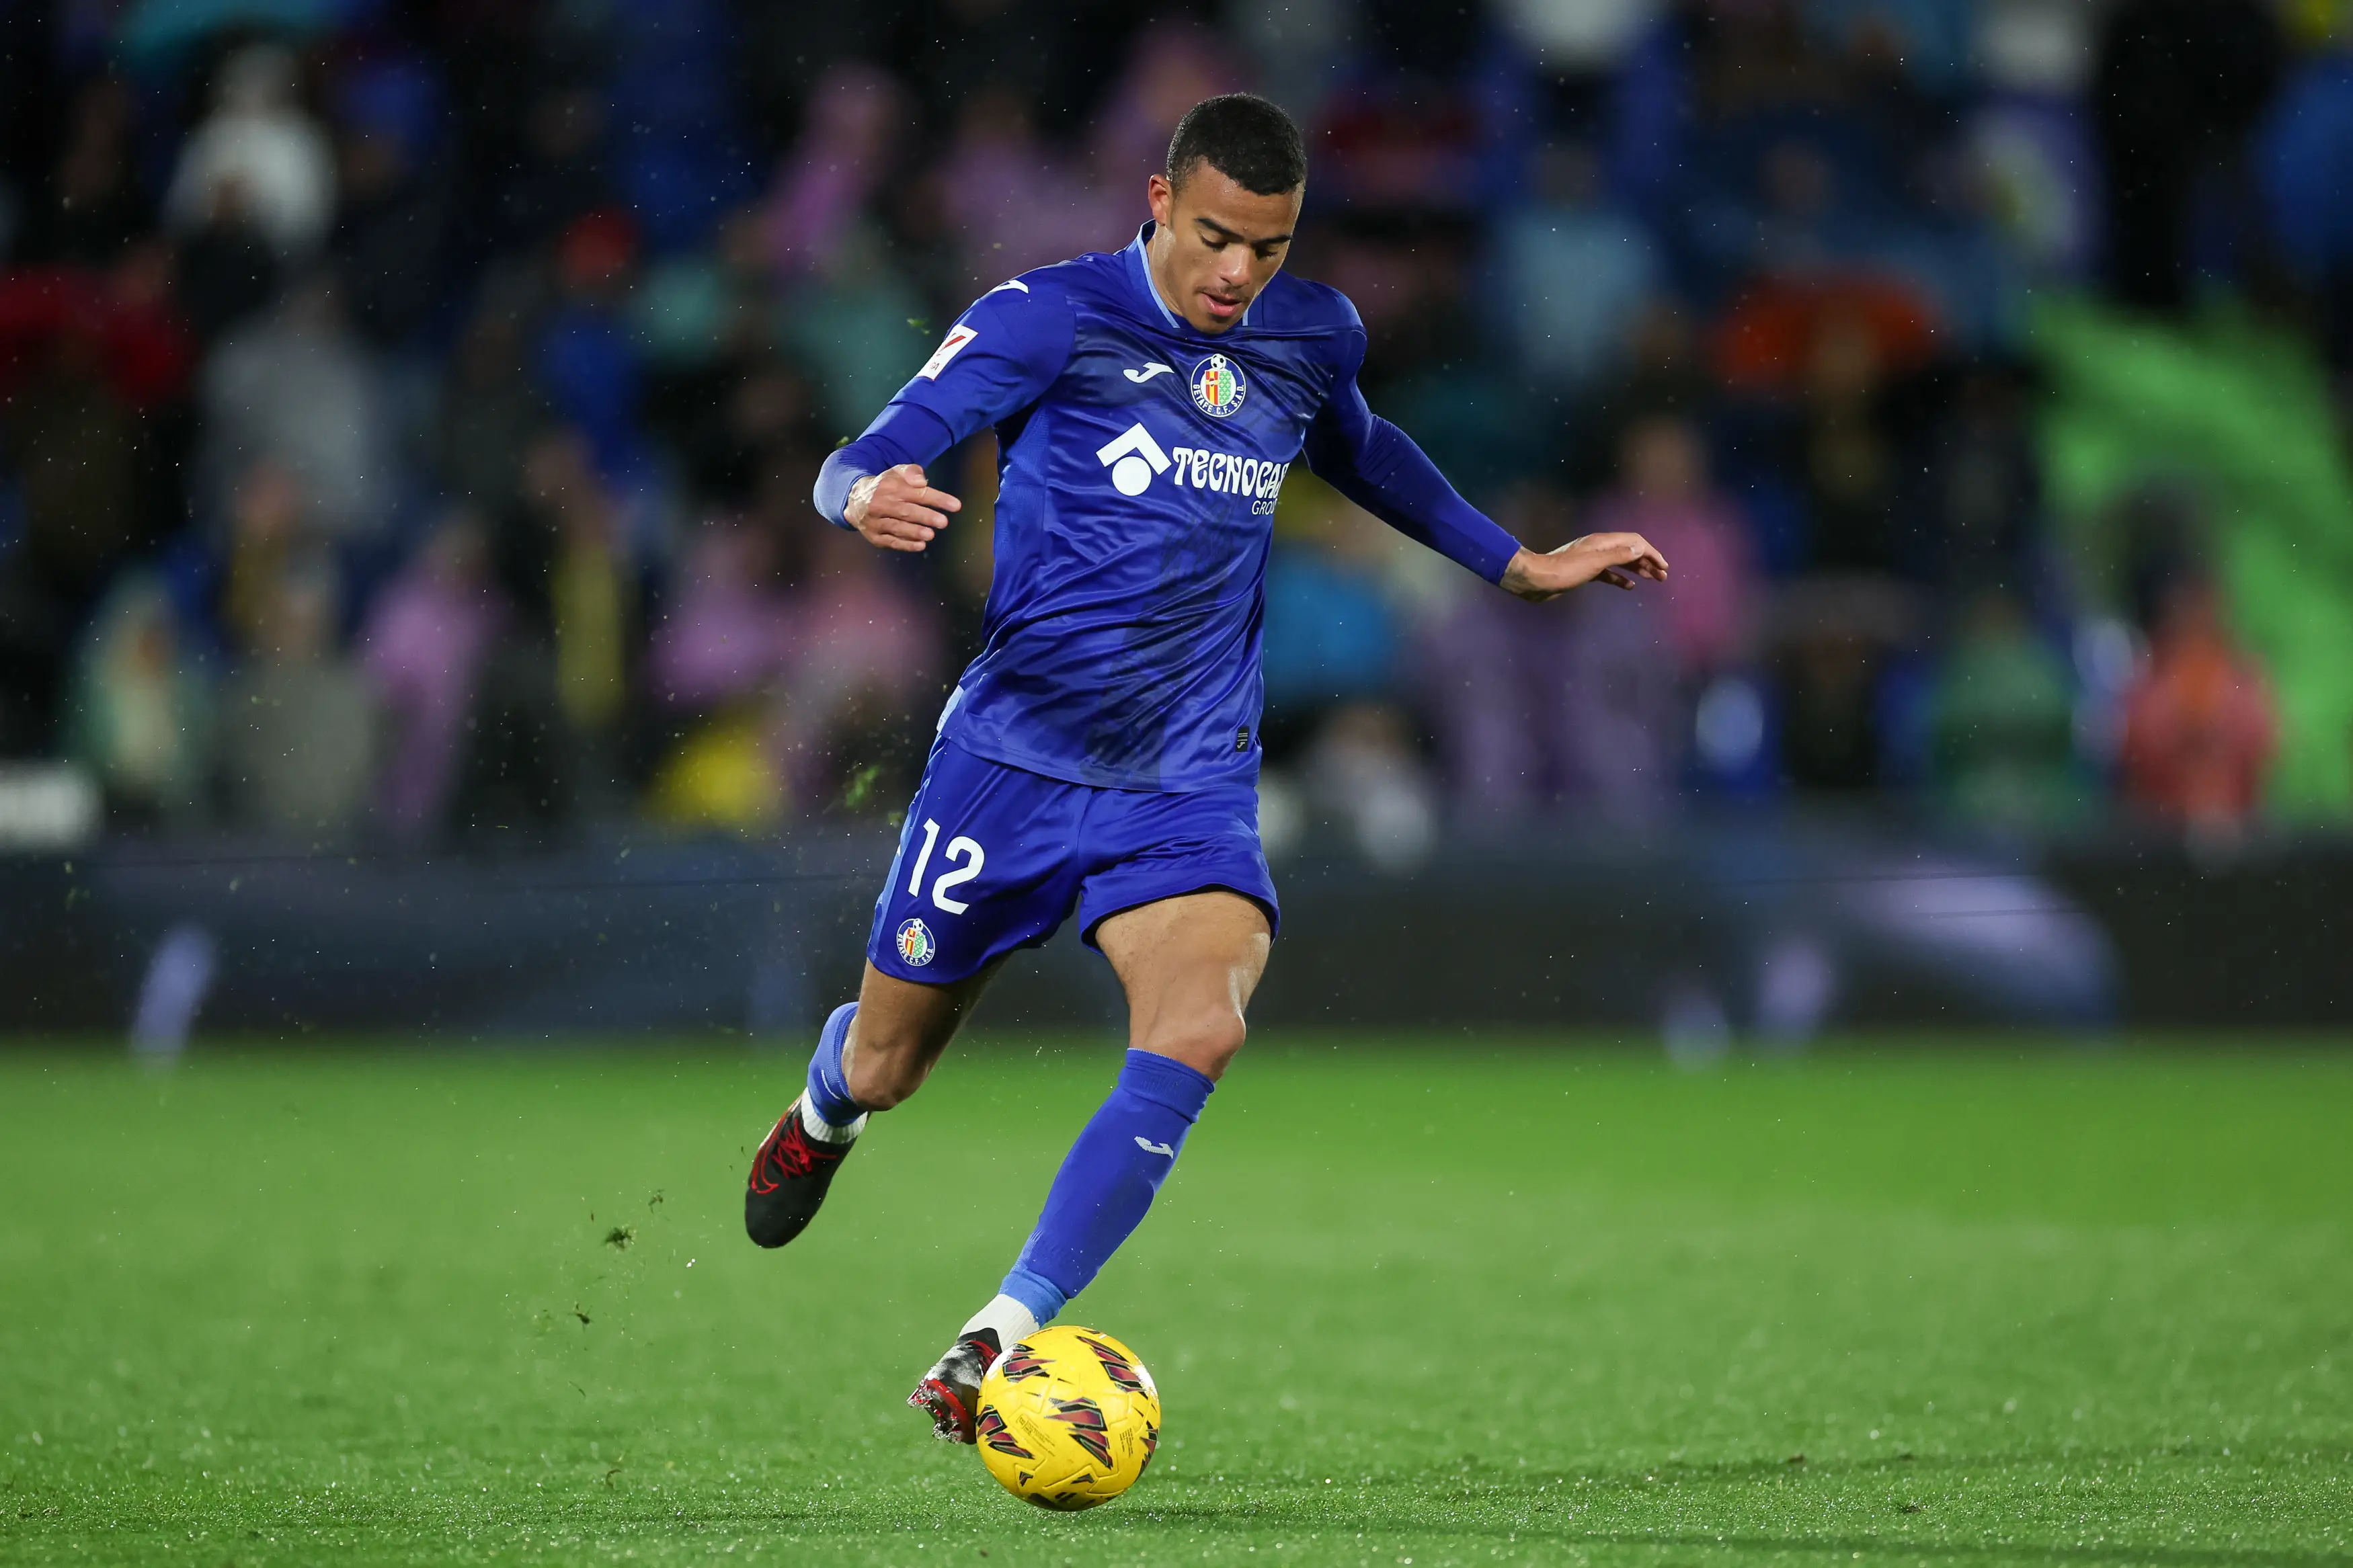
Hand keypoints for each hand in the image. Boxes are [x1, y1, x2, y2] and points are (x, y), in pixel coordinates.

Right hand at [845, 463, 960, 552]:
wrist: (854, 500)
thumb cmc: (884, 486)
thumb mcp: (895, 472)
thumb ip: (911, 472)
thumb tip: (922, 482)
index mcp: (891, 487)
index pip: (917, 493)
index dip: (937, 499)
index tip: (955, 506)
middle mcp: (881, 504)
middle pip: (906, 511)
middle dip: (926, 516)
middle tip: (943, 522)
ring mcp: (876, 521)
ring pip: (897, 527)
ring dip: (914, 532)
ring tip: (931, 535)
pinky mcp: (874, 536)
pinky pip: (890, 541)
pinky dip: (905, 545)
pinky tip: (920, 545)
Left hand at [1498, 533, 1668, 602]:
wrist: (1536, 580)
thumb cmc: (1564, 571)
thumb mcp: (1594, 562)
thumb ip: (1618, 555)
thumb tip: (1639, 547)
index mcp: (1602, 541)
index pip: (1634, 541)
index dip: (1651, 553)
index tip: (1664, 567)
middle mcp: (1599, 547)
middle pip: (1629, 550)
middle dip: (1648, 561)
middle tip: (1663, 576)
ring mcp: (1592, 559)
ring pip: (1621, 562)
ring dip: (1637, 569)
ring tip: (1652, 579)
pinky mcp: (1585, 572)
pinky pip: (1609, 573)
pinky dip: (1620, 578)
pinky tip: (1629, 587)